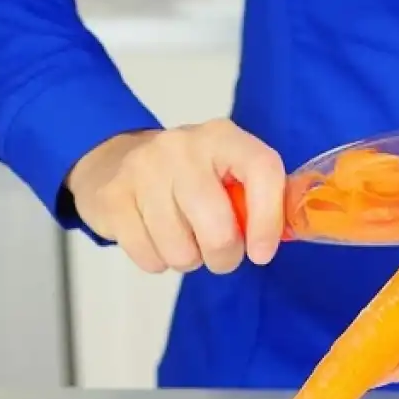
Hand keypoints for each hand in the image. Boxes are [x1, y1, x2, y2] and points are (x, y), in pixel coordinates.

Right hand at [65, 119, 285, 273]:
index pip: (262, 170)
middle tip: (221, 255)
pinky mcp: (114, 197)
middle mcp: (183, 147)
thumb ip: (260, 200)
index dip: (268, 220)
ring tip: (184, 240)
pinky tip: (156, 238)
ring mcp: (143, 169)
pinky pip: (149, 256)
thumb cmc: (189, 178)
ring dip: (189, 260)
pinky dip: (158, 261)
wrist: (115, 161)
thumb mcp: (228, 175)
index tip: (262, 253)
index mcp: (224, 138)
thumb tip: (285, 235)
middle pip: (218, 230)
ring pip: (181, 251)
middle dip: (224, 258)